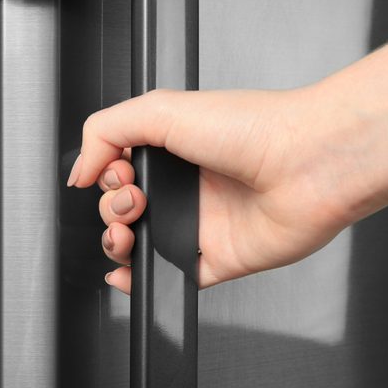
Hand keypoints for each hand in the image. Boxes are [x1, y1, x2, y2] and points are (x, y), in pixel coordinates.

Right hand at [67, 87, 363, 293]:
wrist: (308, 162)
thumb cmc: (255, 128)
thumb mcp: (161, 108)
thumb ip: (106, 130)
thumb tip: (79, 169)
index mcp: (173, 147)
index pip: (118, 168)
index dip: (106, 175)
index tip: (118, 172)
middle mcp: (187, 185)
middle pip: (123, 207)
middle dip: (110, 206)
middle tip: (132, 197)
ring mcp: (201, 222)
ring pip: (140, 243)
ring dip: (117, 241)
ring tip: (129, 228)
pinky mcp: (217, 257)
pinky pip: (171, 276)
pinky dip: (142, 280)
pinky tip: (127, 272)